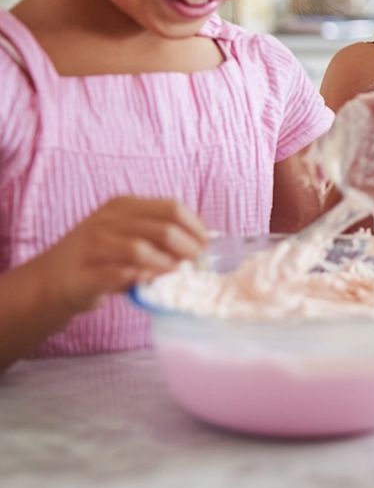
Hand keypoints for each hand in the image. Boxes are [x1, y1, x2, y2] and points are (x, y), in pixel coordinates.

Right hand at [38, 197, 208, 313]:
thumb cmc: (102, 256)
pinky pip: (120, 274)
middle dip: (188, 247)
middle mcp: (107, 220)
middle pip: (163, 228)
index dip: (195, 226)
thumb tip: (202, 241)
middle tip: (196, 261)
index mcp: (123, 205)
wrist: (52, 280)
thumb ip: (160, 232)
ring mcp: (92, 246)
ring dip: (167, 264)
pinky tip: (147, 282)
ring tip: (175, 272)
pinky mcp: (83, 274)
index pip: (172, 208)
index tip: (206, 243)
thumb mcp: (129, 233)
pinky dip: (141, 279)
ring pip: (141, 249)